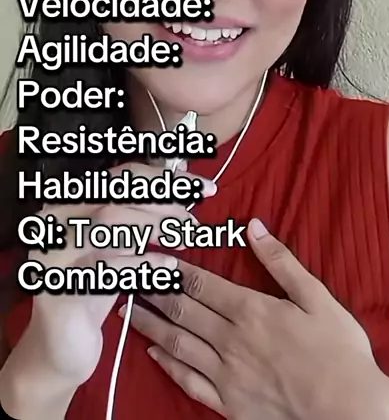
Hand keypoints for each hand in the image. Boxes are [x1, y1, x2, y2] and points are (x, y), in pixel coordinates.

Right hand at [14, 163, 215, 388]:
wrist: (64, 347)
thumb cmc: (97, 288)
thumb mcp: (123, 245)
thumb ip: (145, 215)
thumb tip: (188, 186)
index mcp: (71, 202)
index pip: (123, 175)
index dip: (166, 178)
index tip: (202, 187)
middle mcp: (54, 219)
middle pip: (117, 194)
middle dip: (164, 204)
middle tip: (193, 221)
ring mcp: (52, 249)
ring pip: (108, 220)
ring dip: (155, 227)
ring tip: (184, 238)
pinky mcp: (57, 284)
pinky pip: (105, 263)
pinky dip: (142, 261)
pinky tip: (167, 266)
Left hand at [122, 218, 388, 419]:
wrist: (349, 411)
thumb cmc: (339, 351)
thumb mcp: (317, 297)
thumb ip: (282, 262)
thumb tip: (254, 228)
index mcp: (251, 310)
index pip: (200, 284)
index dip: (172, 268)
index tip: (150, 256)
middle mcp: (231, 340)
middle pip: (182, 311)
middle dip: (153, 292)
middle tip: (129, 279)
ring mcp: (227, 375)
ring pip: (178, 344)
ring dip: (150, 325)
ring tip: (127, 311)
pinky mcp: (229, 404)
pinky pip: (190, 382)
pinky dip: (168, 366)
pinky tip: (154, 354)